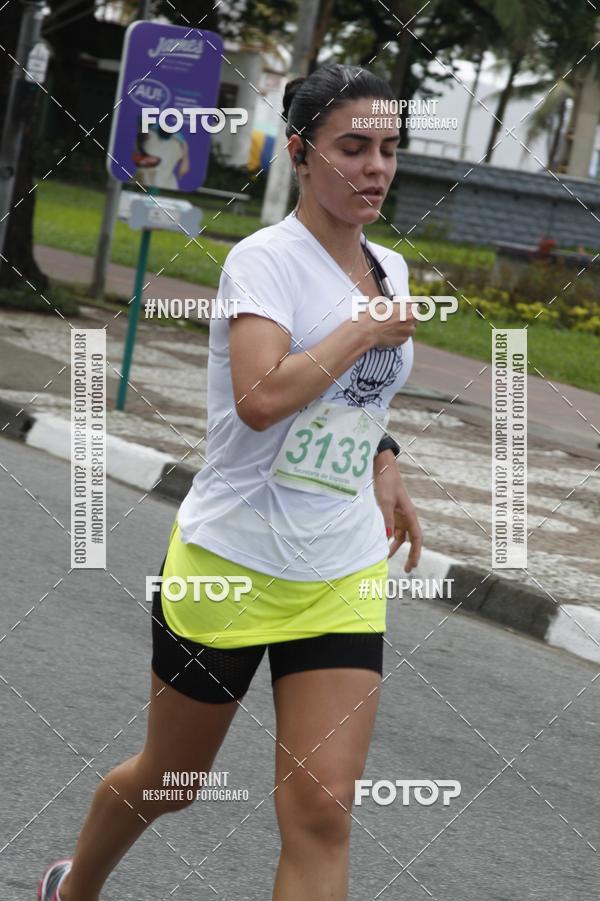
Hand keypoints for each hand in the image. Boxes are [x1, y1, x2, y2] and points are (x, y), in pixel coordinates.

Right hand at [357, 299, 417, 348]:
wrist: (368, 330)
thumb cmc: (373, 315)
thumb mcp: (385, 304)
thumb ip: (397, 306)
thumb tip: (399, 307)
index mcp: (407, 306)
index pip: (417, 308)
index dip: (412, 311)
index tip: (407, 314)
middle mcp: (410, 317)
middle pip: (416, 319)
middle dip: (410, 321)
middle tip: (400, 322)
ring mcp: (408, 329)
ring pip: (411, 330)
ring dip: (405, 330)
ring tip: (392, 329)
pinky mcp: (404, 340)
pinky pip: (404, 338)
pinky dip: (399, 337)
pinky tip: (389, 335)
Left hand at [373, 452, 421, 571]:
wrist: (382, 467)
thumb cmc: (386, 482)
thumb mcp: (385, 501)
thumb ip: (386, 520)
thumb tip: (387, 538)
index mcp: (410, 514)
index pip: (417, 538)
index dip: (416, 552)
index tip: (413, 565)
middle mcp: (407, 516)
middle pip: (411, 539)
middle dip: (410, 554)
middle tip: (407, 569)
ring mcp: (399, 514)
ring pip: (400, 535)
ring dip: (394, 546)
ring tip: (385, 558)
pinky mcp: (390, 511)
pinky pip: (391, 528)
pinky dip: (387, 537)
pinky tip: (379, 543)